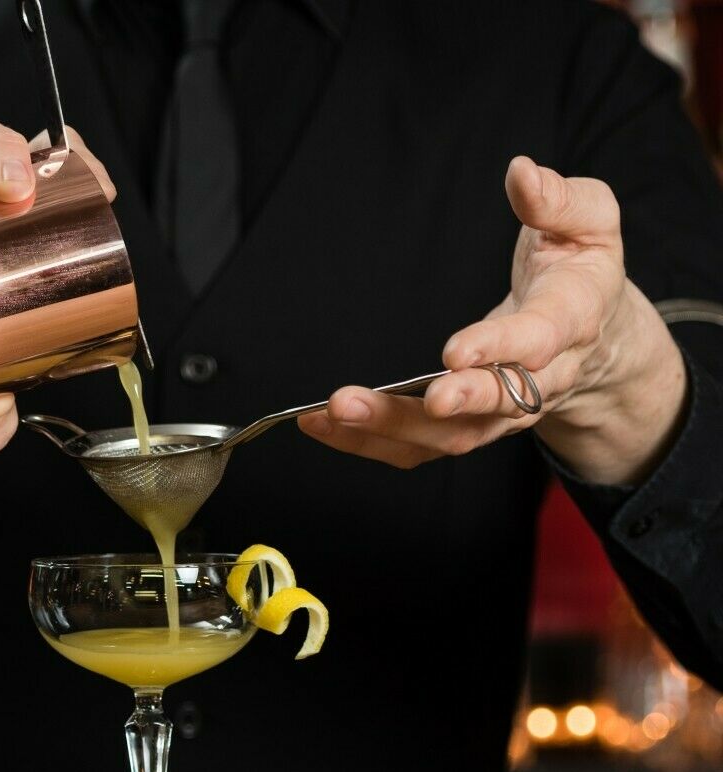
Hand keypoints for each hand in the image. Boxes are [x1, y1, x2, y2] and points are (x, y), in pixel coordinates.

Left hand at [298, 156, 686, 485]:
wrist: (598, 339)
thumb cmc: (579, 271)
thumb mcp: (590, 222)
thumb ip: (560, 201)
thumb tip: (522, 174)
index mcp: (571, 320)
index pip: (539, 338)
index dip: (499, 347)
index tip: (455, 351)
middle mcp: (542, 377)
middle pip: (497, 404)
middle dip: (445, 403)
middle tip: (388, 398)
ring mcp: (504, 411)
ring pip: (452, 435)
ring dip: (391, 428)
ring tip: (336, 412)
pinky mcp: (470, 425)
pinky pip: (422, 446)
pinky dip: (372, 442)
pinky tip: (324, 425)